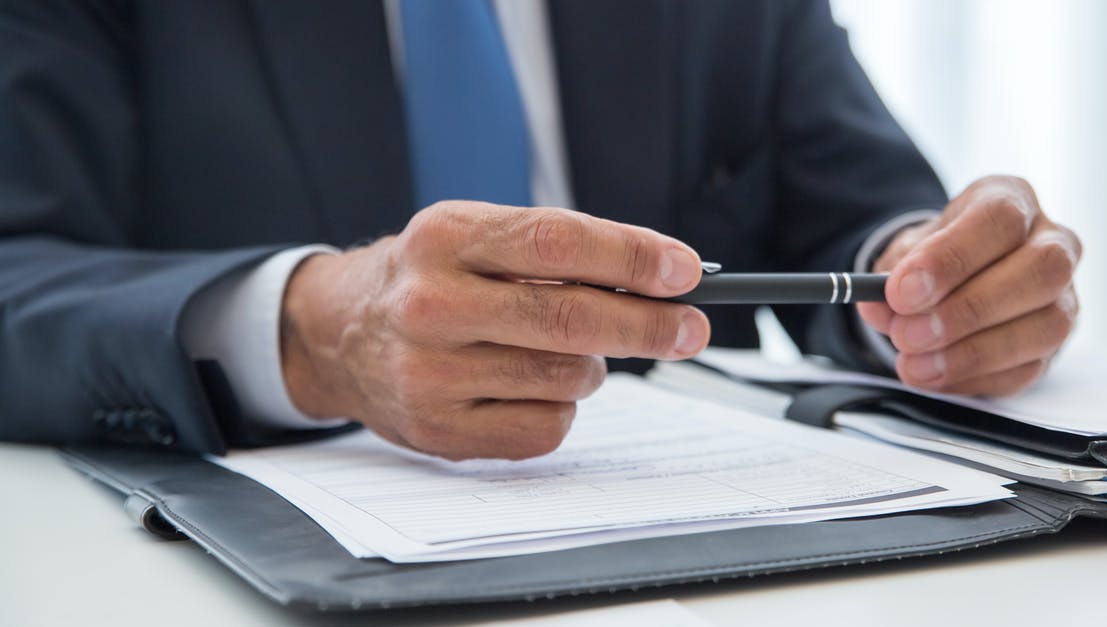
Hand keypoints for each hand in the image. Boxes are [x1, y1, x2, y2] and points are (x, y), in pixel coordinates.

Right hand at [279, 201, 709, 459]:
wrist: (340, 335)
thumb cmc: (431, 278)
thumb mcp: (474, 236)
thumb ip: (555, 249)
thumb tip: (657, 277)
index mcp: (445, 237)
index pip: (557, 241)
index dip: (632, 256)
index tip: (685, 270)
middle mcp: (431, 304)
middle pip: (570, 318)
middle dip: (649, 325)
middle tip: (691, 328)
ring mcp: (431, 373)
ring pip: (566, 378)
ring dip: (594, 366)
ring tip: (570, 350)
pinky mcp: (439, 430)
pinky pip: (545, 428)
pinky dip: (561, 408)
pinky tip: (532, 387)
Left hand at [857, 176, 1081, 395]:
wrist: (949, 279)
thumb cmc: (934, 258)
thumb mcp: (905, 253)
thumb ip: (890, 276)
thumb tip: (878, 305)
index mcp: (1012, 200)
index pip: (1000, 219)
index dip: (950, 258)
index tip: (900, 292)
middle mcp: (1053, 243)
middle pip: (1042, 269)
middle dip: (967, 309)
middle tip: (906, 335)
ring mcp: (1064, 296)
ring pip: (1046, 325)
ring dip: (971, 353)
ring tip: (914, 364)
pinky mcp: (1054, 345)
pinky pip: (1029, 369)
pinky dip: (975, 377)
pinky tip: (934, 375)